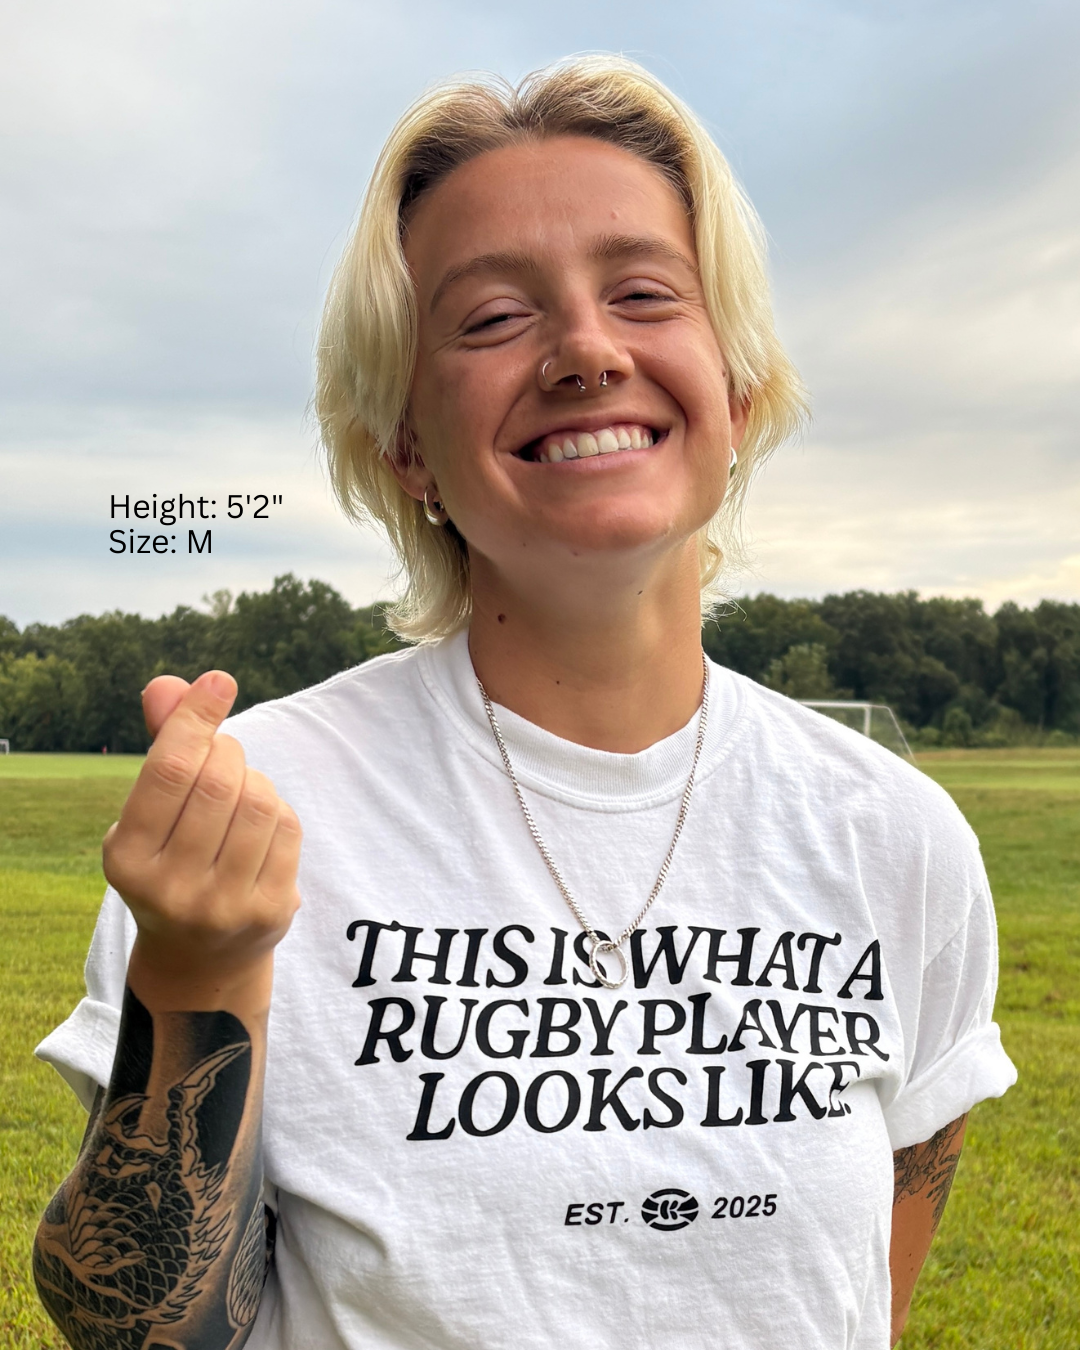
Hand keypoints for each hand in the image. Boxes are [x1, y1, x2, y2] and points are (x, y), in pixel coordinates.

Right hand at [103, 671, 301, 1002]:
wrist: (201, 957)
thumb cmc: (171, 862)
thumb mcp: (151, 814)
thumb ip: (161, 747)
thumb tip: (167, 684)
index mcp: (128, 860)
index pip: (168, 771)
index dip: (196, 719)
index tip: (219, 681)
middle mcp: (170, 888)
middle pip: (218, 782)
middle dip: (227, 751)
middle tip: (222, 754)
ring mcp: (224, 905)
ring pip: (258, 801)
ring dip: (254, 777)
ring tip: (239, 788)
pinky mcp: (271, 911)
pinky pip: (287, 827)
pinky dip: (276, 806)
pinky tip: (259, 819)